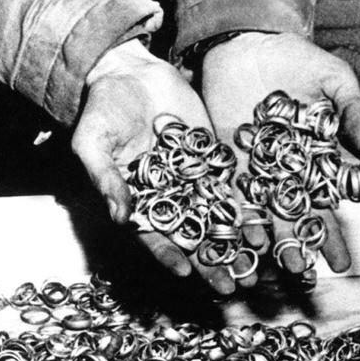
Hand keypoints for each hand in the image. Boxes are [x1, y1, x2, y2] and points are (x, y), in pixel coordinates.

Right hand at [72, 40, 238, 292]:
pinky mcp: (213, 159)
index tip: (186, 273)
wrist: (129, 72)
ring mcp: (193, 180)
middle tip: (232, 288)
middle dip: (212, 264)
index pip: (154, 236)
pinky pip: (233, 188)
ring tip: (256, 269)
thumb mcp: (93, 143)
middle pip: (193, 237)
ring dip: (236, 245)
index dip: (169, 255)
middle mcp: (168, 197)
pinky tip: (265, 227)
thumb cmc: (102, 109)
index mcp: (137, 201)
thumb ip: (107, 179)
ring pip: (218, 219)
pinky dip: (248, 209)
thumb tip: (118, 218)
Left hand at [200, 32, 359, 273]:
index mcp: (325, 147)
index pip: (354, 178)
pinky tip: (255, 243)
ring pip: (280, 212)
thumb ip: (351, 106)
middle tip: (339, 266)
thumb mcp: (333, 76)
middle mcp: (297, 166)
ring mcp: (266, 169)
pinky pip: (242, 198)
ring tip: (298, 266)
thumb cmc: (295, 58)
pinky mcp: (234, 164)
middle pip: (316, 208)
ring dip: (288, 240)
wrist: (245, 44)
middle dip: (328, 238)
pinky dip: (248, 220)